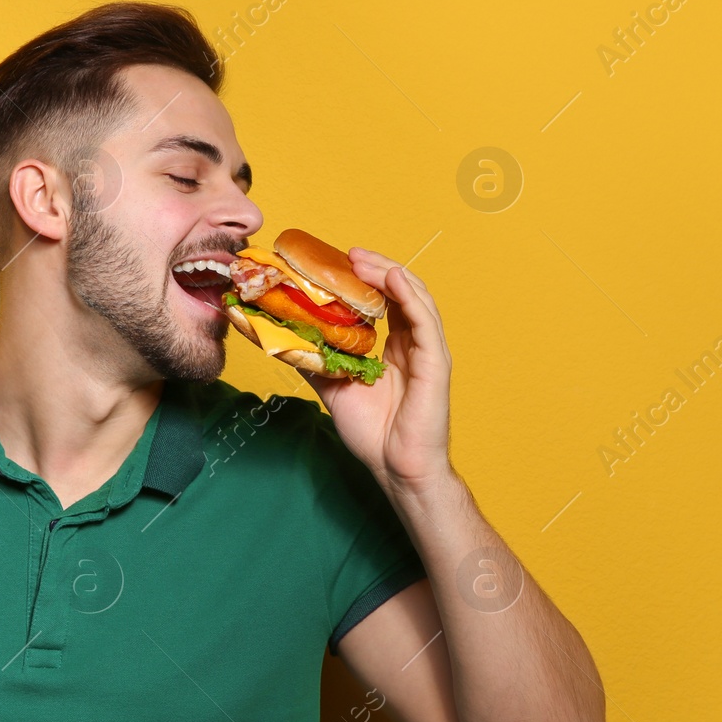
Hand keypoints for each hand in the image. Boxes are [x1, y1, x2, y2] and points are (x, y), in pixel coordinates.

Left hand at [297, 246, 452, 491]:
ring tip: (362, 260)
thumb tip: (284, 339)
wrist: (395, 467)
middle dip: (374, 268)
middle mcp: (413, 343)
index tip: (337, 263)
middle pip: (400, 291)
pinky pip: (426, 321)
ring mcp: (427, 351)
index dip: (364, 279)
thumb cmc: (372, 434)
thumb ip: (317, 361)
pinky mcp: (436, 362)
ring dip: (389, 273)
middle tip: (347, 254)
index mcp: (394, 347)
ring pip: (414, 298)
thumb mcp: (334, 388)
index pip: (383, 300)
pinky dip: (410, 295)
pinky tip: (393, 277)